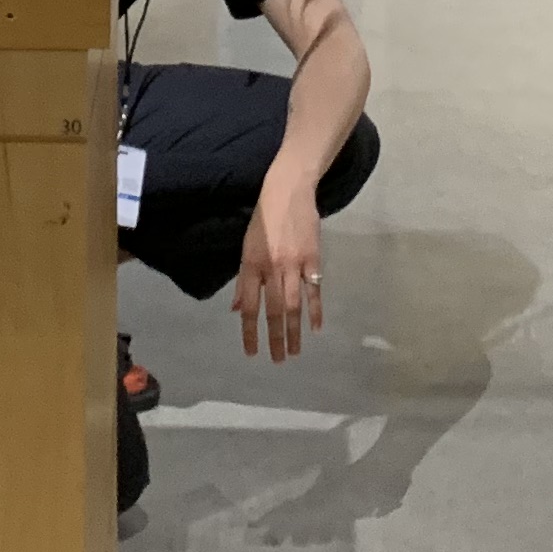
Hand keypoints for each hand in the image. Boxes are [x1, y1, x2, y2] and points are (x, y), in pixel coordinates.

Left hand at [234, 184, 324, 360]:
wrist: (288, 191)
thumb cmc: (264, 219)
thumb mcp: (246, 247)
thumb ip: (243, 280)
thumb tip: (237, 309)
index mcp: (251, 265)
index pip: (249, 306)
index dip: (250, 332)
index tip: (252, 353)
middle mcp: (270, 268)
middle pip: (272, 311)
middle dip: (275, 339)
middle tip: (278, 360)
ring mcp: (293, 264)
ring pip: (293, 305)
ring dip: (294, 331)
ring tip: (295, 352)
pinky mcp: (312, 259)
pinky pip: (314, 290)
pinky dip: (315, 310)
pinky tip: (316, 328)